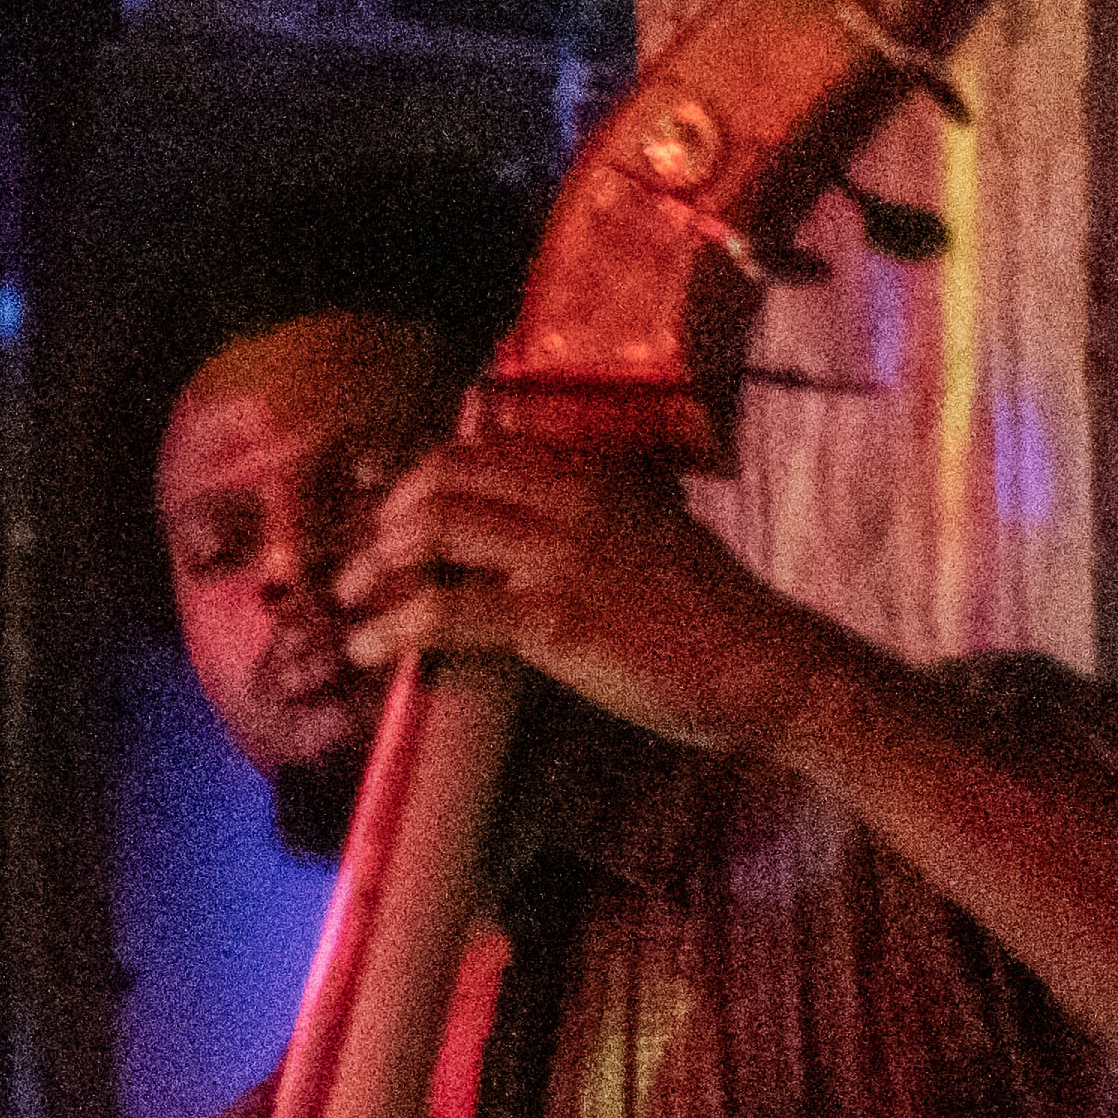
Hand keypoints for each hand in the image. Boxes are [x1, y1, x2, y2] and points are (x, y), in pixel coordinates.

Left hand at [339, 437, 871, 754]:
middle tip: (361, 559)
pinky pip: (446, 612)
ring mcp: (565, 554)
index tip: (384, 512)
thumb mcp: (651, 537)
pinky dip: (392, 628)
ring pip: (437, 530)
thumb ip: (589, 518)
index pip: (484, 450)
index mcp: (598, 475)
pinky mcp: (555, 617)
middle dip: (387, 515)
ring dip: (375, 565)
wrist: (767, 666)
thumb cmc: (707, 615)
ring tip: (349, 600)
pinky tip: (369, 649)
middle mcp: (577, 498)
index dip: (418, 478)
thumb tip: (518, 522)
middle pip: (447, 477)